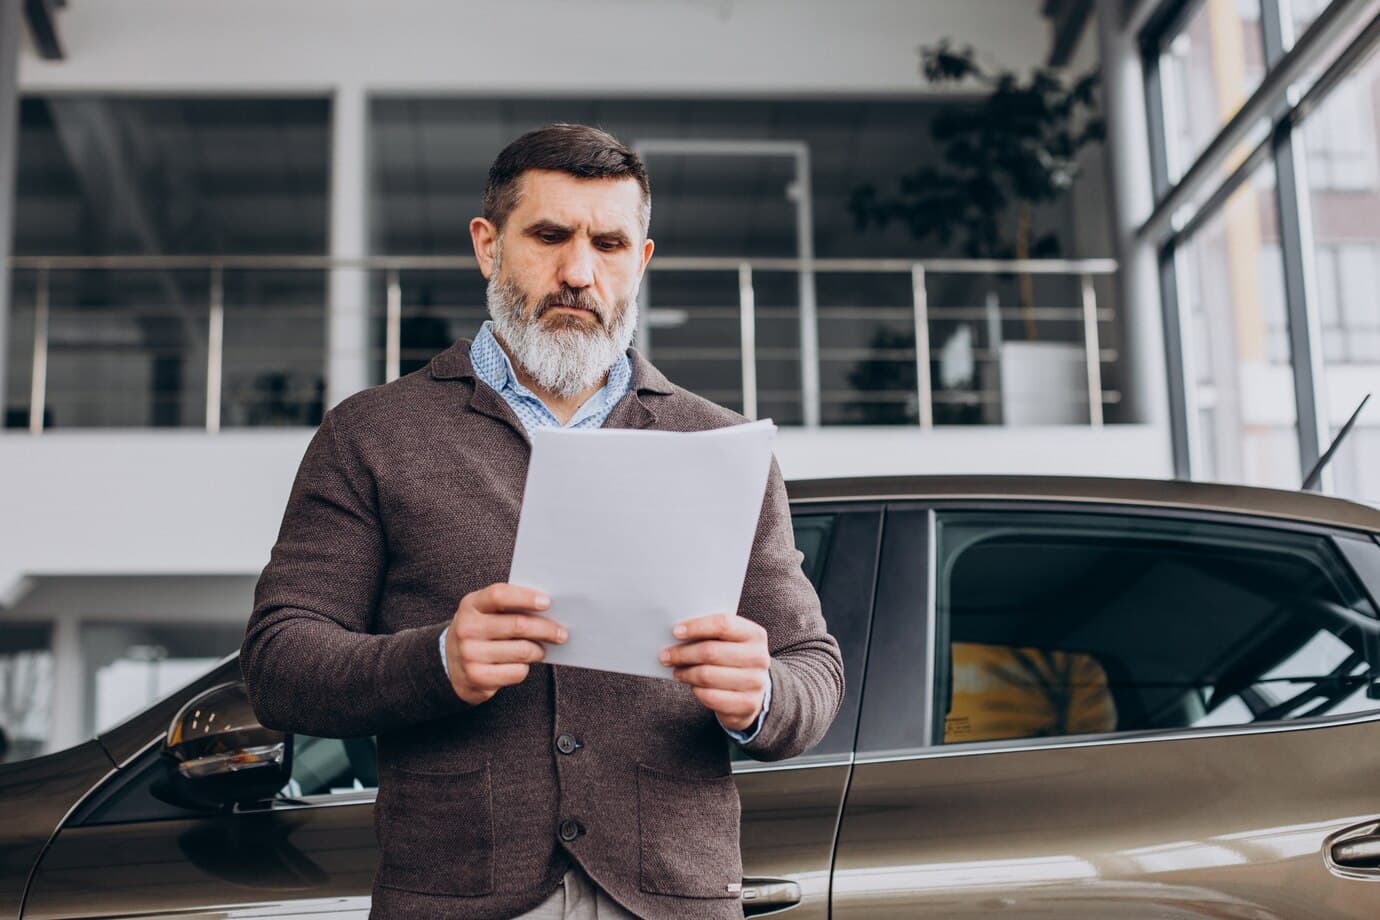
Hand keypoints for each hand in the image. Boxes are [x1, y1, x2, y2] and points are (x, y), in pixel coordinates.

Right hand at [445, 583, 566, 704]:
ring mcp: (469, 654)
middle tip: (561, 633)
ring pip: (521, 651)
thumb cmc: (480, 632)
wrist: (449, 663)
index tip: (547, 602)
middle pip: (517, 625)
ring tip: (541, 649)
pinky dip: (525, 668)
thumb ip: (509, 607)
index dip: (525, 597)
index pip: (499, 595)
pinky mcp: (477, 677)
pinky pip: (516, 672)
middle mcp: (466, 628)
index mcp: (470, 605)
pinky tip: (521, 665)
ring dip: (538, 651)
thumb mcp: (485, 613)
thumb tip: (548, 609)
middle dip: (546, 629)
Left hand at [660, 613, 769, 731]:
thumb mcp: (728, 641)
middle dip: (683, 653)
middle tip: (665, 655)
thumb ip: (709, 634)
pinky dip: (696, 690)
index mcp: (755, 634)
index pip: (723, 624)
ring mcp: (755, 682)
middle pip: (711, 651)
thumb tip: (677, 634)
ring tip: (676, 671)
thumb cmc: (732, 658)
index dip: (696, 627)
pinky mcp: (747, 704)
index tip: (675, 632)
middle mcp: (759, 657)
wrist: (752, 690)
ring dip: (686, 673)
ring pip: (708, 675)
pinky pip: (711, 696)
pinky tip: (691, 685)